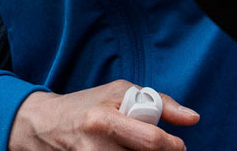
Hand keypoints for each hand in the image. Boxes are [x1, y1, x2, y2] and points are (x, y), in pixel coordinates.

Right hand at [8, 83, 198, 150]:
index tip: (178, 146)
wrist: (43, 126)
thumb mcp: (119, 92)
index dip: (172, 147)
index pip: (150, 141)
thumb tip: (193, 118)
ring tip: (135, 148)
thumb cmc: (86, 105)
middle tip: (161, 150)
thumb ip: (159, 103)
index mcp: (103, 121)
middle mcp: (94, 148)